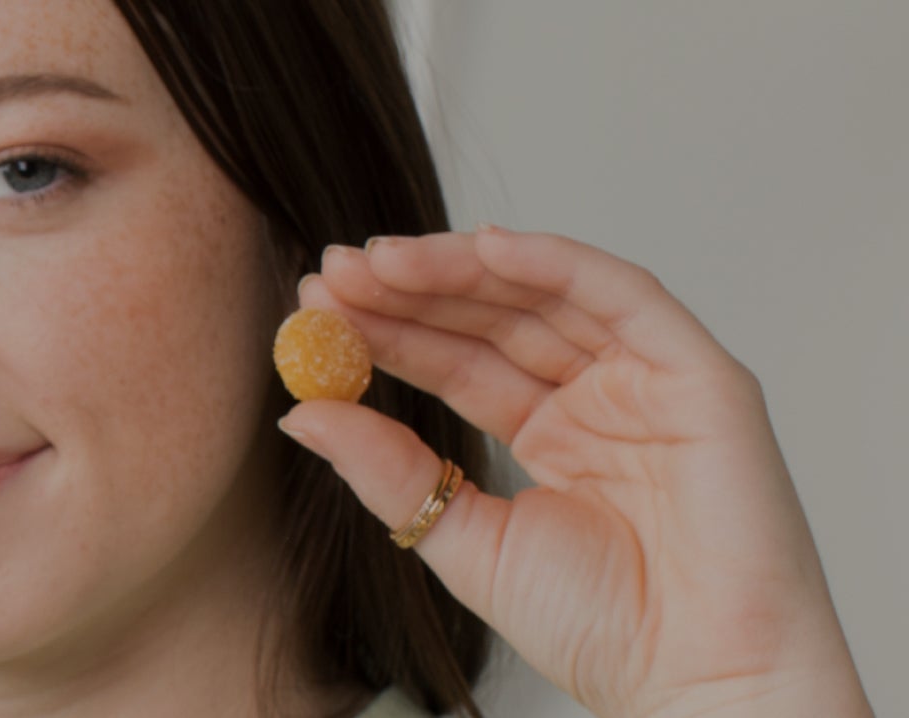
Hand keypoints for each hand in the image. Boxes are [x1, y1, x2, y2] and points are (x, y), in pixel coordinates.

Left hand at [277, 226, 870, 716]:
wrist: (692, 679)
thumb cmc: (600, 627)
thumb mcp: (464, 540)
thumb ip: (388, 474)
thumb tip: (301, 414)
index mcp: (553, 434)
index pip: (457, 361)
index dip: (388, 329)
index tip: (315, 304)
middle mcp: (601, 398)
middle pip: (494, 318)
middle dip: (412, 289)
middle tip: (333, 271)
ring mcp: (651, 382)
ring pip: (546, 296)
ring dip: (460, 268)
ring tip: (378, 260)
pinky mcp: (701, 376)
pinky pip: (624, 297)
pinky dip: (556, 262)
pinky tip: (485, 246)